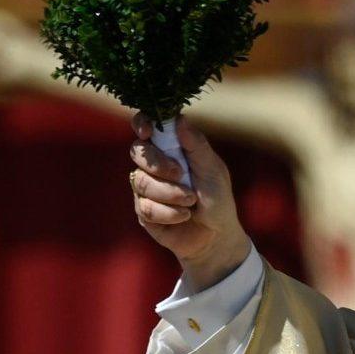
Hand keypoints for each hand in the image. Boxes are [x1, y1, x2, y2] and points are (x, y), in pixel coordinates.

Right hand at [129, 112, 250, 288]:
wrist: (217, 235)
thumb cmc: (217, 198)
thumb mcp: (213, 169)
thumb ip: (197, 145)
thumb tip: (179, 118)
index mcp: (170, 149)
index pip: (146, 127)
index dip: (141, 124)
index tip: (147, 132)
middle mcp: (153, 166)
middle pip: (137, 152)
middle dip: (158, 164)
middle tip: (180, 173)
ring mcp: (145, 189)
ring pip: (141, 182)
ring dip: (170, 192)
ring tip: (191, 201)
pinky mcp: (144, 212)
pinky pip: (146, 207)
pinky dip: (169, 212)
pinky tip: (184, 216)